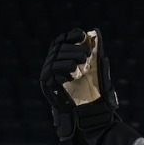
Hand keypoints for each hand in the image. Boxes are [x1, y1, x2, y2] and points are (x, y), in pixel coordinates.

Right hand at [38, 29, 116, 144]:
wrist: (91, 111)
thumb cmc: (94, 89)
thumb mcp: (96, 67)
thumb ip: (94, 52)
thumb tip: (94, 33)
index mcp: (64, 57)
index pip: (62, 40)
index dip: (71, 36)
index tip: (82, 35)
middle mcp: (53, 63)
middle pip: (59, 48)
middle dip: (74, 49)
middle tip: (87, 56)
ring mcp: (48, 74)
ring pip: (54, 59)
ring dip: (69, 59)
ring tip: (83, 64)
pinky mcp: (47, 84)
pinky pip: (51, 72)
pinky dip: (62, 70)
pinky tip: (73, 74)